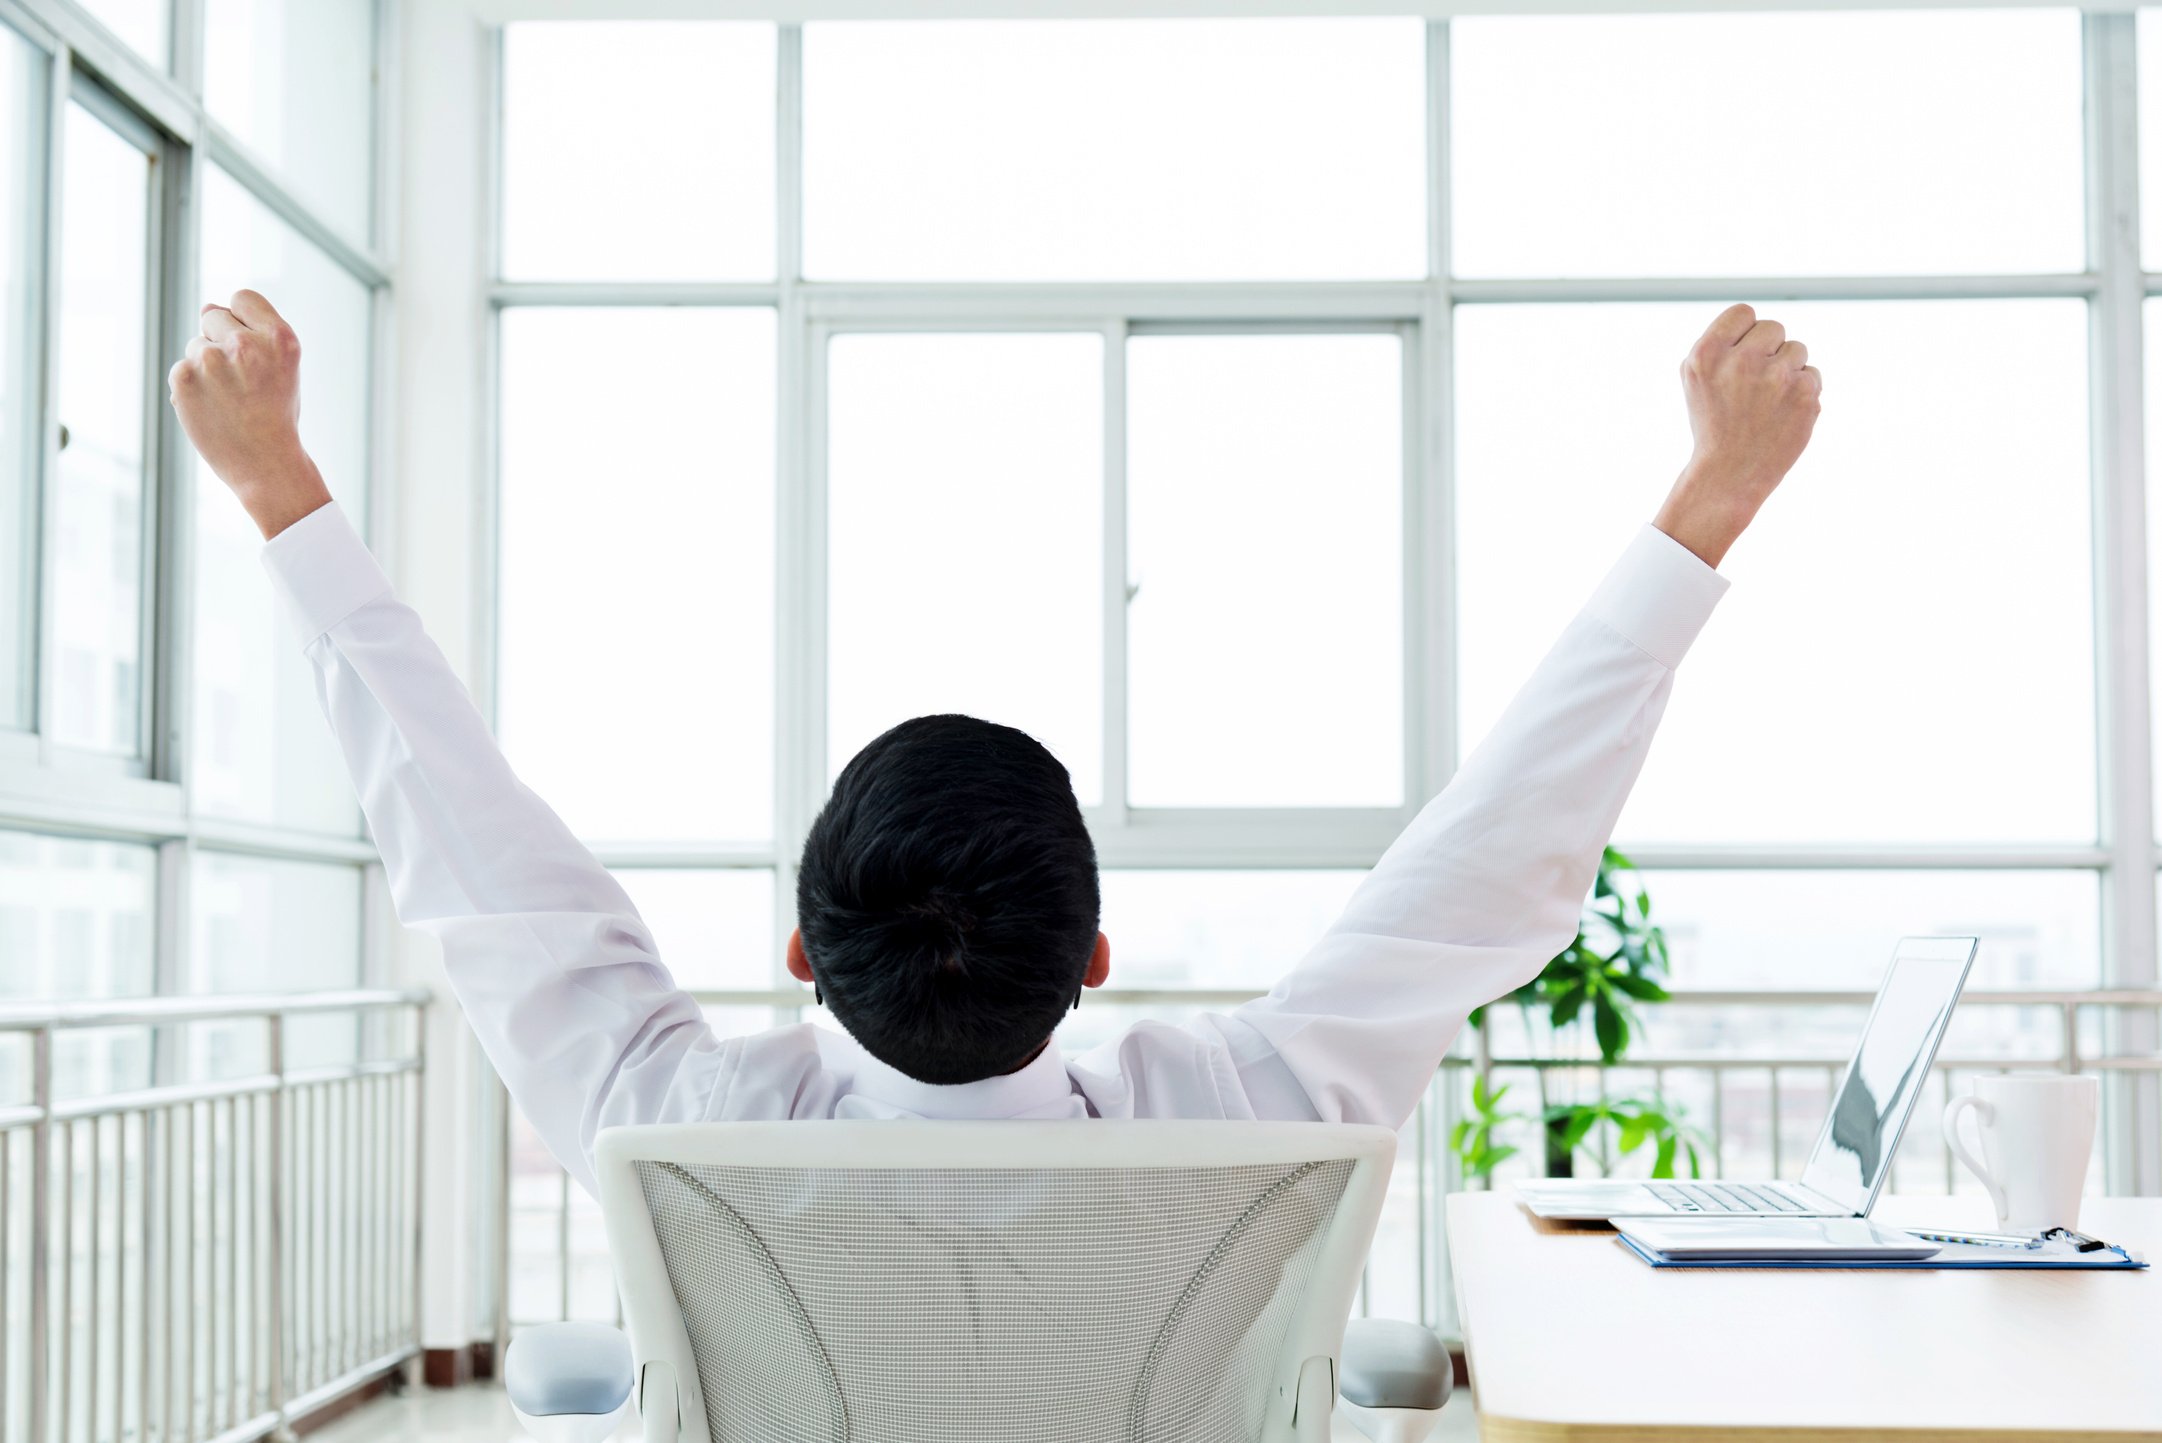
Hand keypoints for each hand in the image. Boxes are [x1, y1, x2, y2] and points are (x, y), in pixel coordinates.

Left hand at [168, 290, 330, 538]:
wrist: (266, 464)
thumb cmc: (275, 413)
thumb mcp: (282, 367)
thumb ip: (251, 332)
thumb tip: (206, 308)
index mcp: (280, 338)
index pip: (242, 298)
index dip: (243, 320)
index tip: (251, 347)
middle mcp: (246, 345)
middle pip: (213, 316)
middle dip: (220, 340)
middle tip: (240, 380)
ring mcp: (213, 361)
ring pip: (195, 345)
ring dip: (205, 367)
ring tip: (228, 399)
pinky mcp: (184, 378)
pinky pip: (181, 368)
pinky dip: (190, 387)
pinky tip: (211, 408)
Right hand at [1653, 303, 1822, 567]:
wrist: (1729, 475)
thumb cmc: (1713, 423)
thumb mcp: (1696, 379)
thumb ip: (1721, 344)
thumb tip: (1754, 320)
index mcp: (1707, 353)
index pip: (1744, 312)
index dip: (1745, 333)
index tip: (1740, 356)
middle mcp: (1741, 361)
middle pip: (1773, 328)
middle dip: (1768, 351)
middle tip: (1754, 385)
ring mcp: (1776, 377)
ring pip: (1797, 349)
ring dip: (1787, 370)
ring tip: (1767, 402)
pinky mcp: (1804, 394)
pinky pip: (1812, 374)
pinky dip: (1801, 393)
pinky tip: (1782, 415)